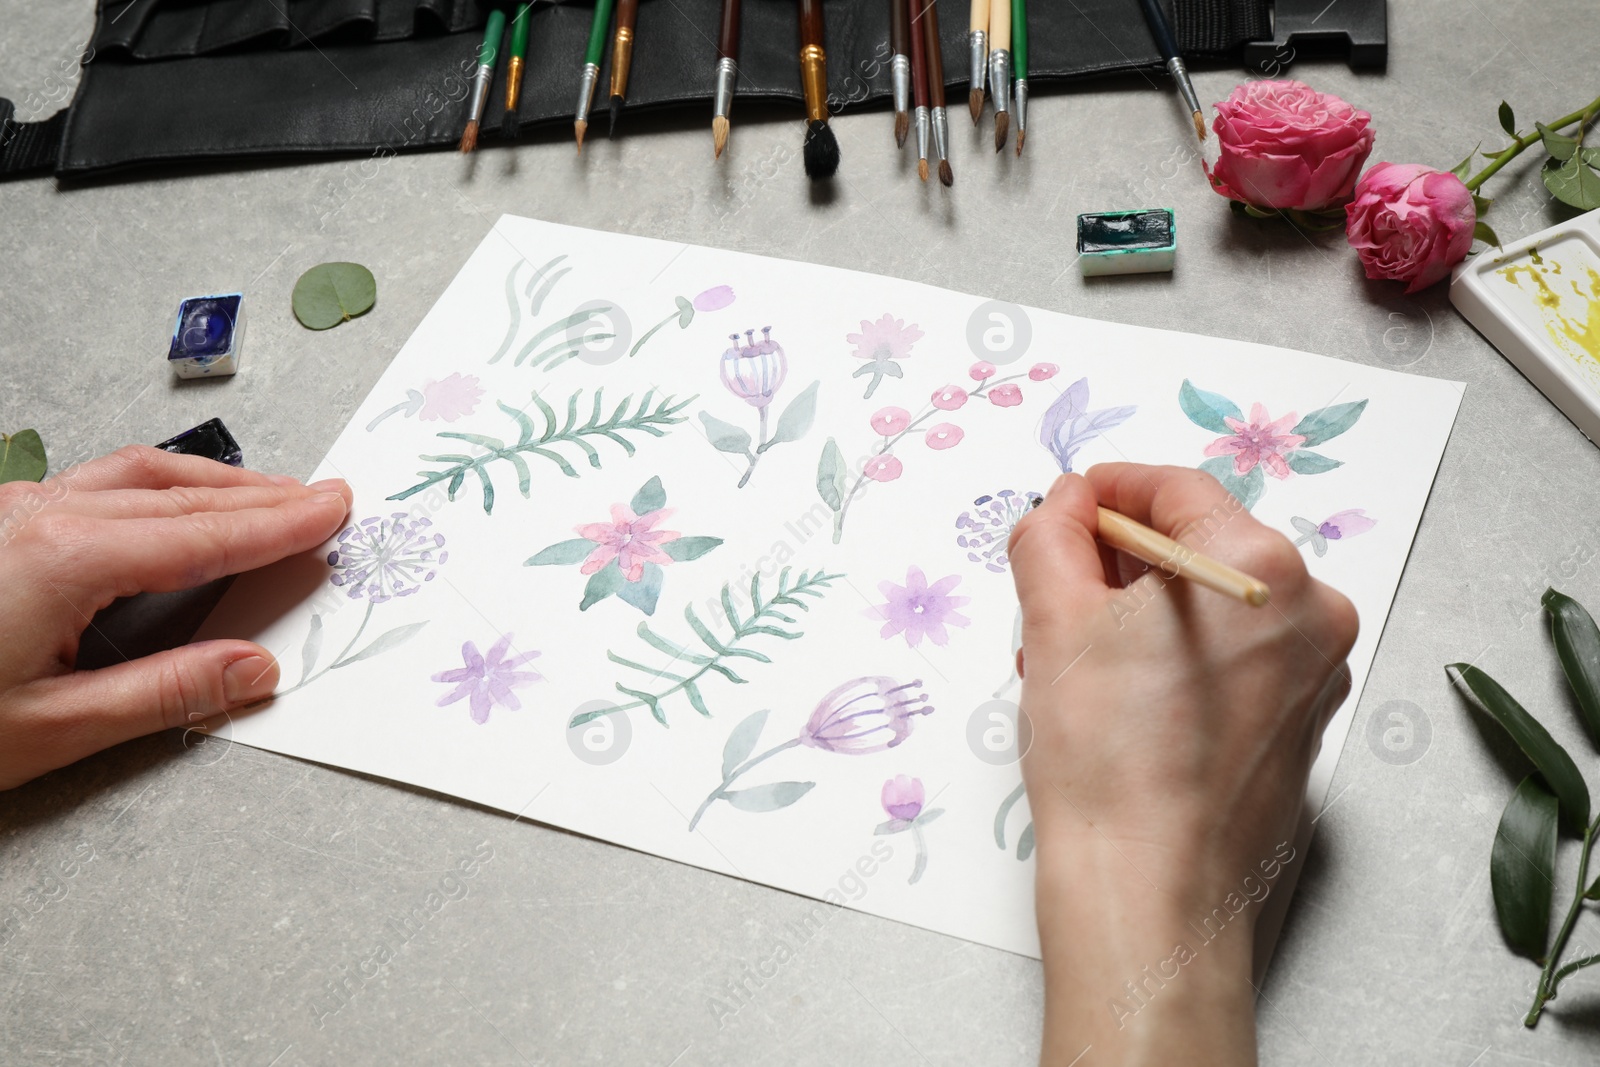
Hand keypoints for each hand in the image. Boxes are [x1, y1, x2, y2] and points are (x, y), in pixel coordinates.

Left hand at [0, 446, 350, 790]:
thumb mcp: (50, 729)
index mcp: (60, 559)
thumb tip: (254, 668)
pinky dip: (157, 490)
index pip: (201, 536)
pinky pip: (93, 487)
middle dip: (258, 495)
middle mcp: (35, 517)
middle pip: (175, 493)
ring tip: (267, 497)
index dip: (277, 524)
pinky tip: (173, 507)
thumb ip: (164, 692)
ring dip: (209, 485)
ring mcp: (8, 513)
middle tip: (322, 498)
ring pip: (131, 477)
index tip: (332, 510)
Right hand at [1008, 464, 1357, 1066]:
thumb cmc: (1106, 758)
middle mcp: (1311, 611)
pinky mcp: (1301, 726)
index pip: (1175, 490)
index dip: (1105, 490)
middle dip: (1116, 563)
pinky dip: (1175, 658)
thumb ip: (1051, 535)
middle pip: (1198, 548)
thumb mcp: (1054, 621)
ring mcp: (1314, 674)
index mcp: (1261, 568)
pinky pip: (1233, 659)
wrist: (1151, 895)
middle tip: (1051, 596)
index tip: (1059, 508)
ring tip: (1068, 661)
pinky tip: (1115, 699)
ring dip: (1138, 614)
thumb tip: (1064, 502)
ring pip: (1212, 607)